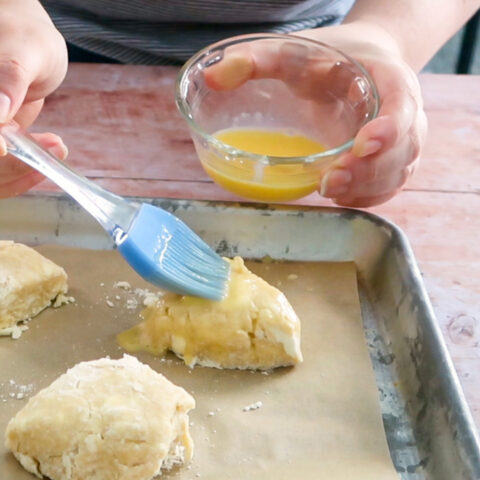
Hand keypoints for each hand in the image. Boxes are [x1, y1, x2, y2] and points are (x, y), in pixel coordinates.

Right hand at [0, 0, 68, 197]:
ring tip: (57, 145)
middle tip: (54, 144)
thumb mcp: (25, 48)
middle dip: (8, 164)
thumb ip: (9, 75)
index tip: (5, 147)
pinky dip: (25, 171)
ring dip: (20, 171)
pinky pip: (4, 171)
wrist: (30, 42)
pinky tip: (51, 148)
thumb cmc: (27, 35)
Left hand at [204, 23, 426, 206]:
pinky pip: (387, 188)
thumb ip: (257, 60)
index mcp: (389, 79)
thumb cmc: (329, 61)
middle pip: (401, 150)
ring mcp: (401, 143)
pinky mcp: (390, 163)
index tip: (362, 144)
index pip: (403, 103)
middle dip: (366, 171)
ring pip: (394, 174)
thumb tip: (211, 76)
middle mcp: (404, 114)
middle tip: (327, 182)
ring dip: (363, 188)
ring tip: (326, 190)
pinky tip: (338, 195)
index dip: (390, 127)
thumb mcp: (295, 52)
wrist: (360, 65)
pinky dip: (365, 197)